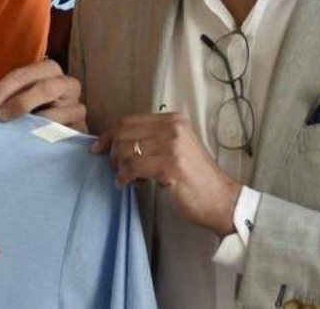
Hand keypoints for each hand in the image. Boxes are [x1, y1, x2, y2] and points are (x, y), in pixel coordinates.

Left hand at [0, 59, 85, 129]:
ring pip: (57, 112)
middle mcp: (68, 84)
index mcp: (49, 70)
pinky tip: (34, 141)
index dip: (5, 87)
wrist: (59, 132)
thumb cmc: (32, 109)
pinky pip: (66, 132)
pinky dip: (48, 136)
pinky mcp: (83, 129)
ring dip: (34, 123)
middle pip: (46, 88)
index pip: (26, 73)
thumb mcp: (17, 97)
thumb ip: (2, 96)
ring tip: (17, 131)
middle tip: (1, 116)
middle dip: (21, 102)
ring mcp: (78, 107)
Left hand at [97, 112, 241, 235]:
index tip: (98, 148)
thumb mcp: (176, 148)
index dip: (109, 134)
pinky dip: (124, 177)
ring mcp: (172, 145)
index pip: (129, 120)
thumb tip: (116, 142)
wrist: (221, 200)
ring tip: (129, 179)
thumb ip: (152, 140)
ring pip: (126, 150)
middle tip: (116, 168)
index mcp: (173, 120)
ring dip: (120, 167)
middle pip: (124, 132)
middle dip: (112, 152)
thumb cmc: (196, 178)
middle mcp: (173, 127)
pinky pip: (133, 167)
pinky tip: (128, 184)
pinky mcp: (170, 165)